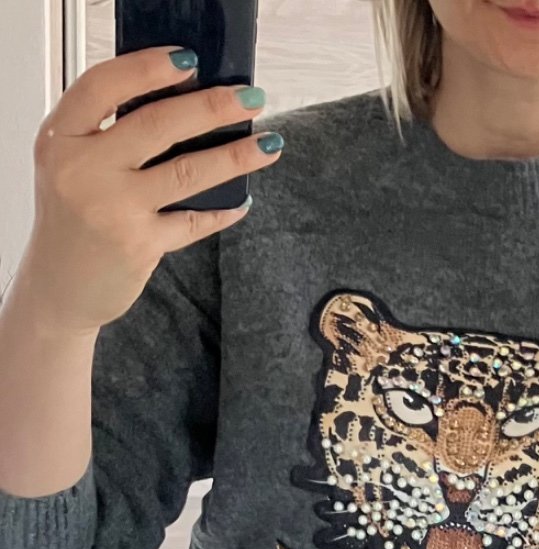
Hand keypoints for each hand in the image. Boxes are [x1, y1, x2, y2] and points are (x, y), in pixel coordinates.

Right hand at [21, 48, 282, 337]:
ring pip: (187, 171)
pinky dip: (222, 210)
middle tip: (251, 99)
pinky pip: (193, 220)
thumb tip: (180, 102)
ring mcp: (113, 208)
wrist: (59, 286)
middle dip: (212, 107)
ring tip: (269, 144)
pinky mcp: (139, 244)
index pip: (103, 86)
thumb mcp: (70, 164)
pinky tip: (242, 201)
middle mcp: (82, 169)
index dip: (148, 68)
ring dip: (235, 156)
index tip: (190, 61)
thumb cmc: (72, 218)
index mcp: (61, 137)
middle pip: (157, 124)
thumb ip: (106, 134)